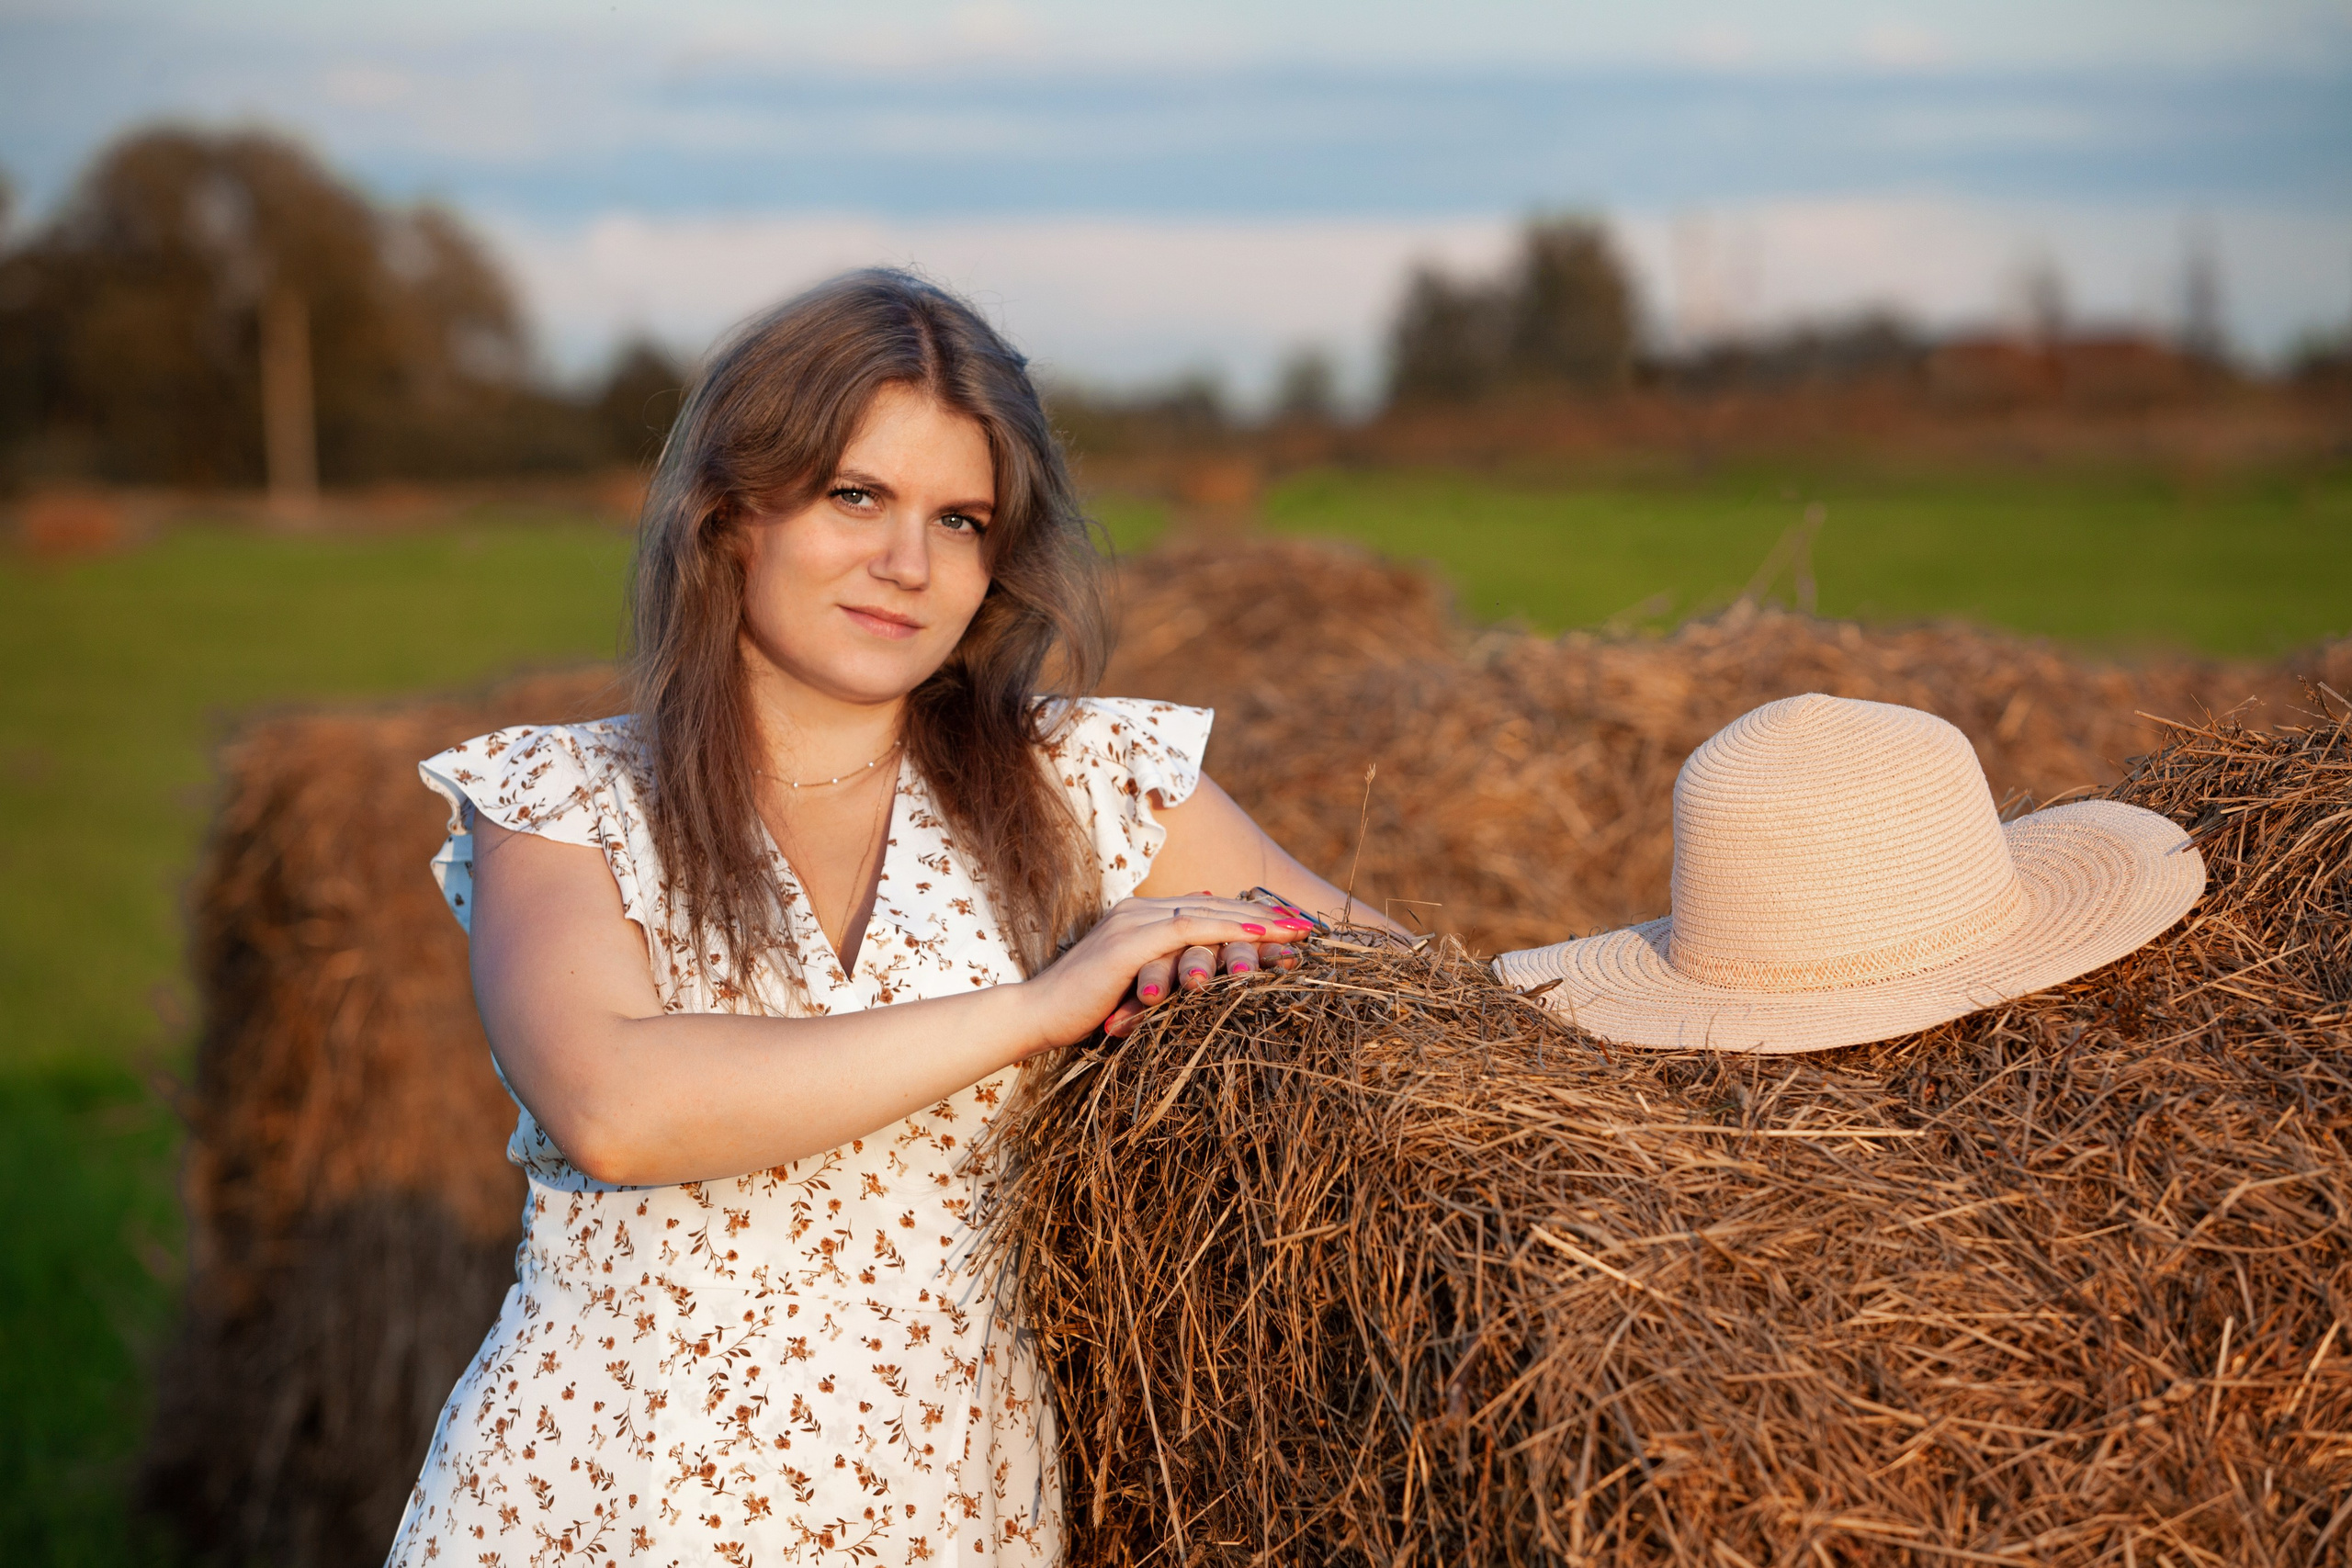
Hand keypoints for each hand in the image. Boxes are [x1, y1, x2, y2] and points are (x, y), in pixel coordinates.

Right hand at [1014, 895, 1315, 1053]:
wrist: (1035, 1015)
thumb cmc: (1082, 1011)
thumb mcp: (1132, 988)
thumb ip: (1160, 974)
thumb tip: (1197, 970)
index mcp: (1139, 918)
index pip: (1204, 911)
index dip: (1246, 918)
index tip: (1287, 928)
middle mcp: (1138, 910)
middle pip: (1214, 907)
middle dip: (1262, 915)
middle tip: (1307, 923)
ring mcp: (1134, 922)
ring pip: (1208, 914)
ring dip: (1255, 921)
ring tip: (1296, 929)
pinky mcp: (1130, 942)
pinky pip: (1189, 930)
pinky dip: (1227, 930)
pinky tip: (1258, 934)